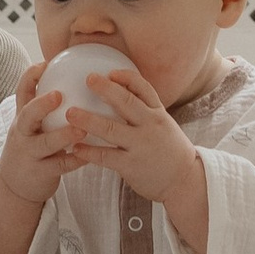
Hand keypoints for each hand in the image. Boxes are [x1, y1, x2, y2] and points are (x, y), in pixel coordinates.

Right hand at [0, 67, 75, 215]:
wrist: (14, 185)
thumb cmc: (31, 147)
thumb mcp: (31, 126)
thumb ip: (44, 107)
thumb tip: (71, 77)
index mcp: (22, 118)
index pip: (21, 92)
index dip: (30, 76)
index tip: (45, 64)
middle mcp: (23, 133)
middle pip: (27, 115)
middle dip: (41, 105)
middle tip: (58, 95)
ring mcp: (30, 154)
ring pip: (45, 143)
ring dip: (63, 135)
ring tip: (81, 129)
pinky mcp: (40, 173)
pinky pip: (60, 166)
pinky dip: (75, 160)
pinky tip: (89, 155)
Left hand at [51, 60, 202, 222]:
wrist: (184, 181)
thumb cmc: (169, 150)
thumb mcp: (163, 125)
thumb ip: (145, 110)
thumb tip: (120, 92)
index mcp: (157, 113)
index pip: (144, 88)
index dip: (127, 77)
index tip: (111, 72)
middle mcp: (150, 126)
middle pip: (127, 102)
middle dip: (106, 89)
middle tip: (88, 79)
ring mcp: (140, 145)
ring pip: (111, 129)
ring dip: (88, 120)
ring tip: (70, 113)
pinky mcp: (131, 165)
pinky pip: (106, 156)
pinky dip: (89, 151)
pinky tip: (75, 147)